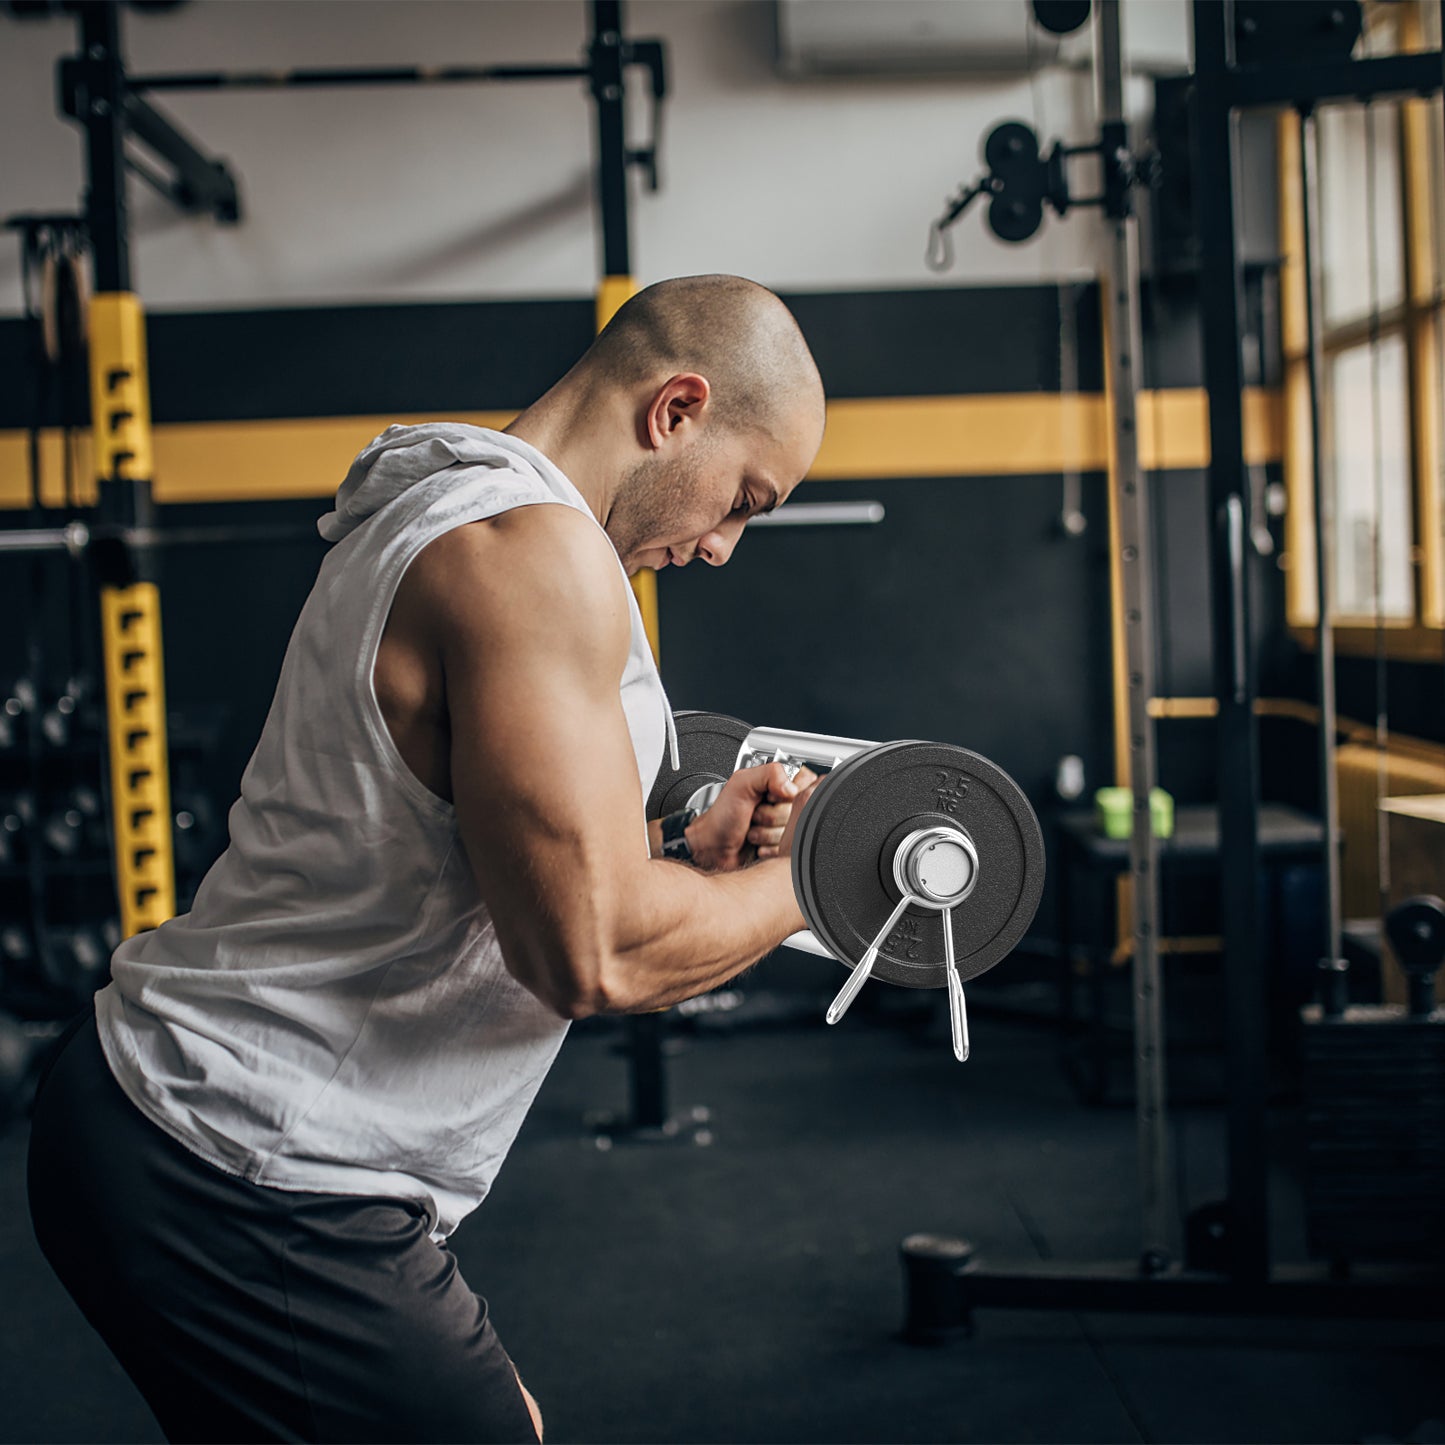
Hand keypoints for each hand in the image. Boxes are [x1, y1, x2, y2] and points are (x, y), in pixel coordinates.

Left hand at [686, 763, 818, 871]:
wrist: (712, 847)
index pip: (804, 781)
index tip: (770, 796)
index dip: (788, 792)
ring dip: (768, 832)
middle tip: (755, 812)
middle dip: (773, 814)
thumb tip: (791, 787)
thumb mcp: (741, 784)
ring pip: (794, 830)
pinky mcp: (782, 845)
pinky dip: (769, 847)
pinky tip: (757, 842)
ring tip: (753, 828)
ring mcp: (783, 825)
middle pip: (800, 809)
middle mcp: (782, 803)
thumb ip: (769, 774)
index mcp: (776, 783)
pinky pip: (789, 848)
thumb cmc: (721, 817)